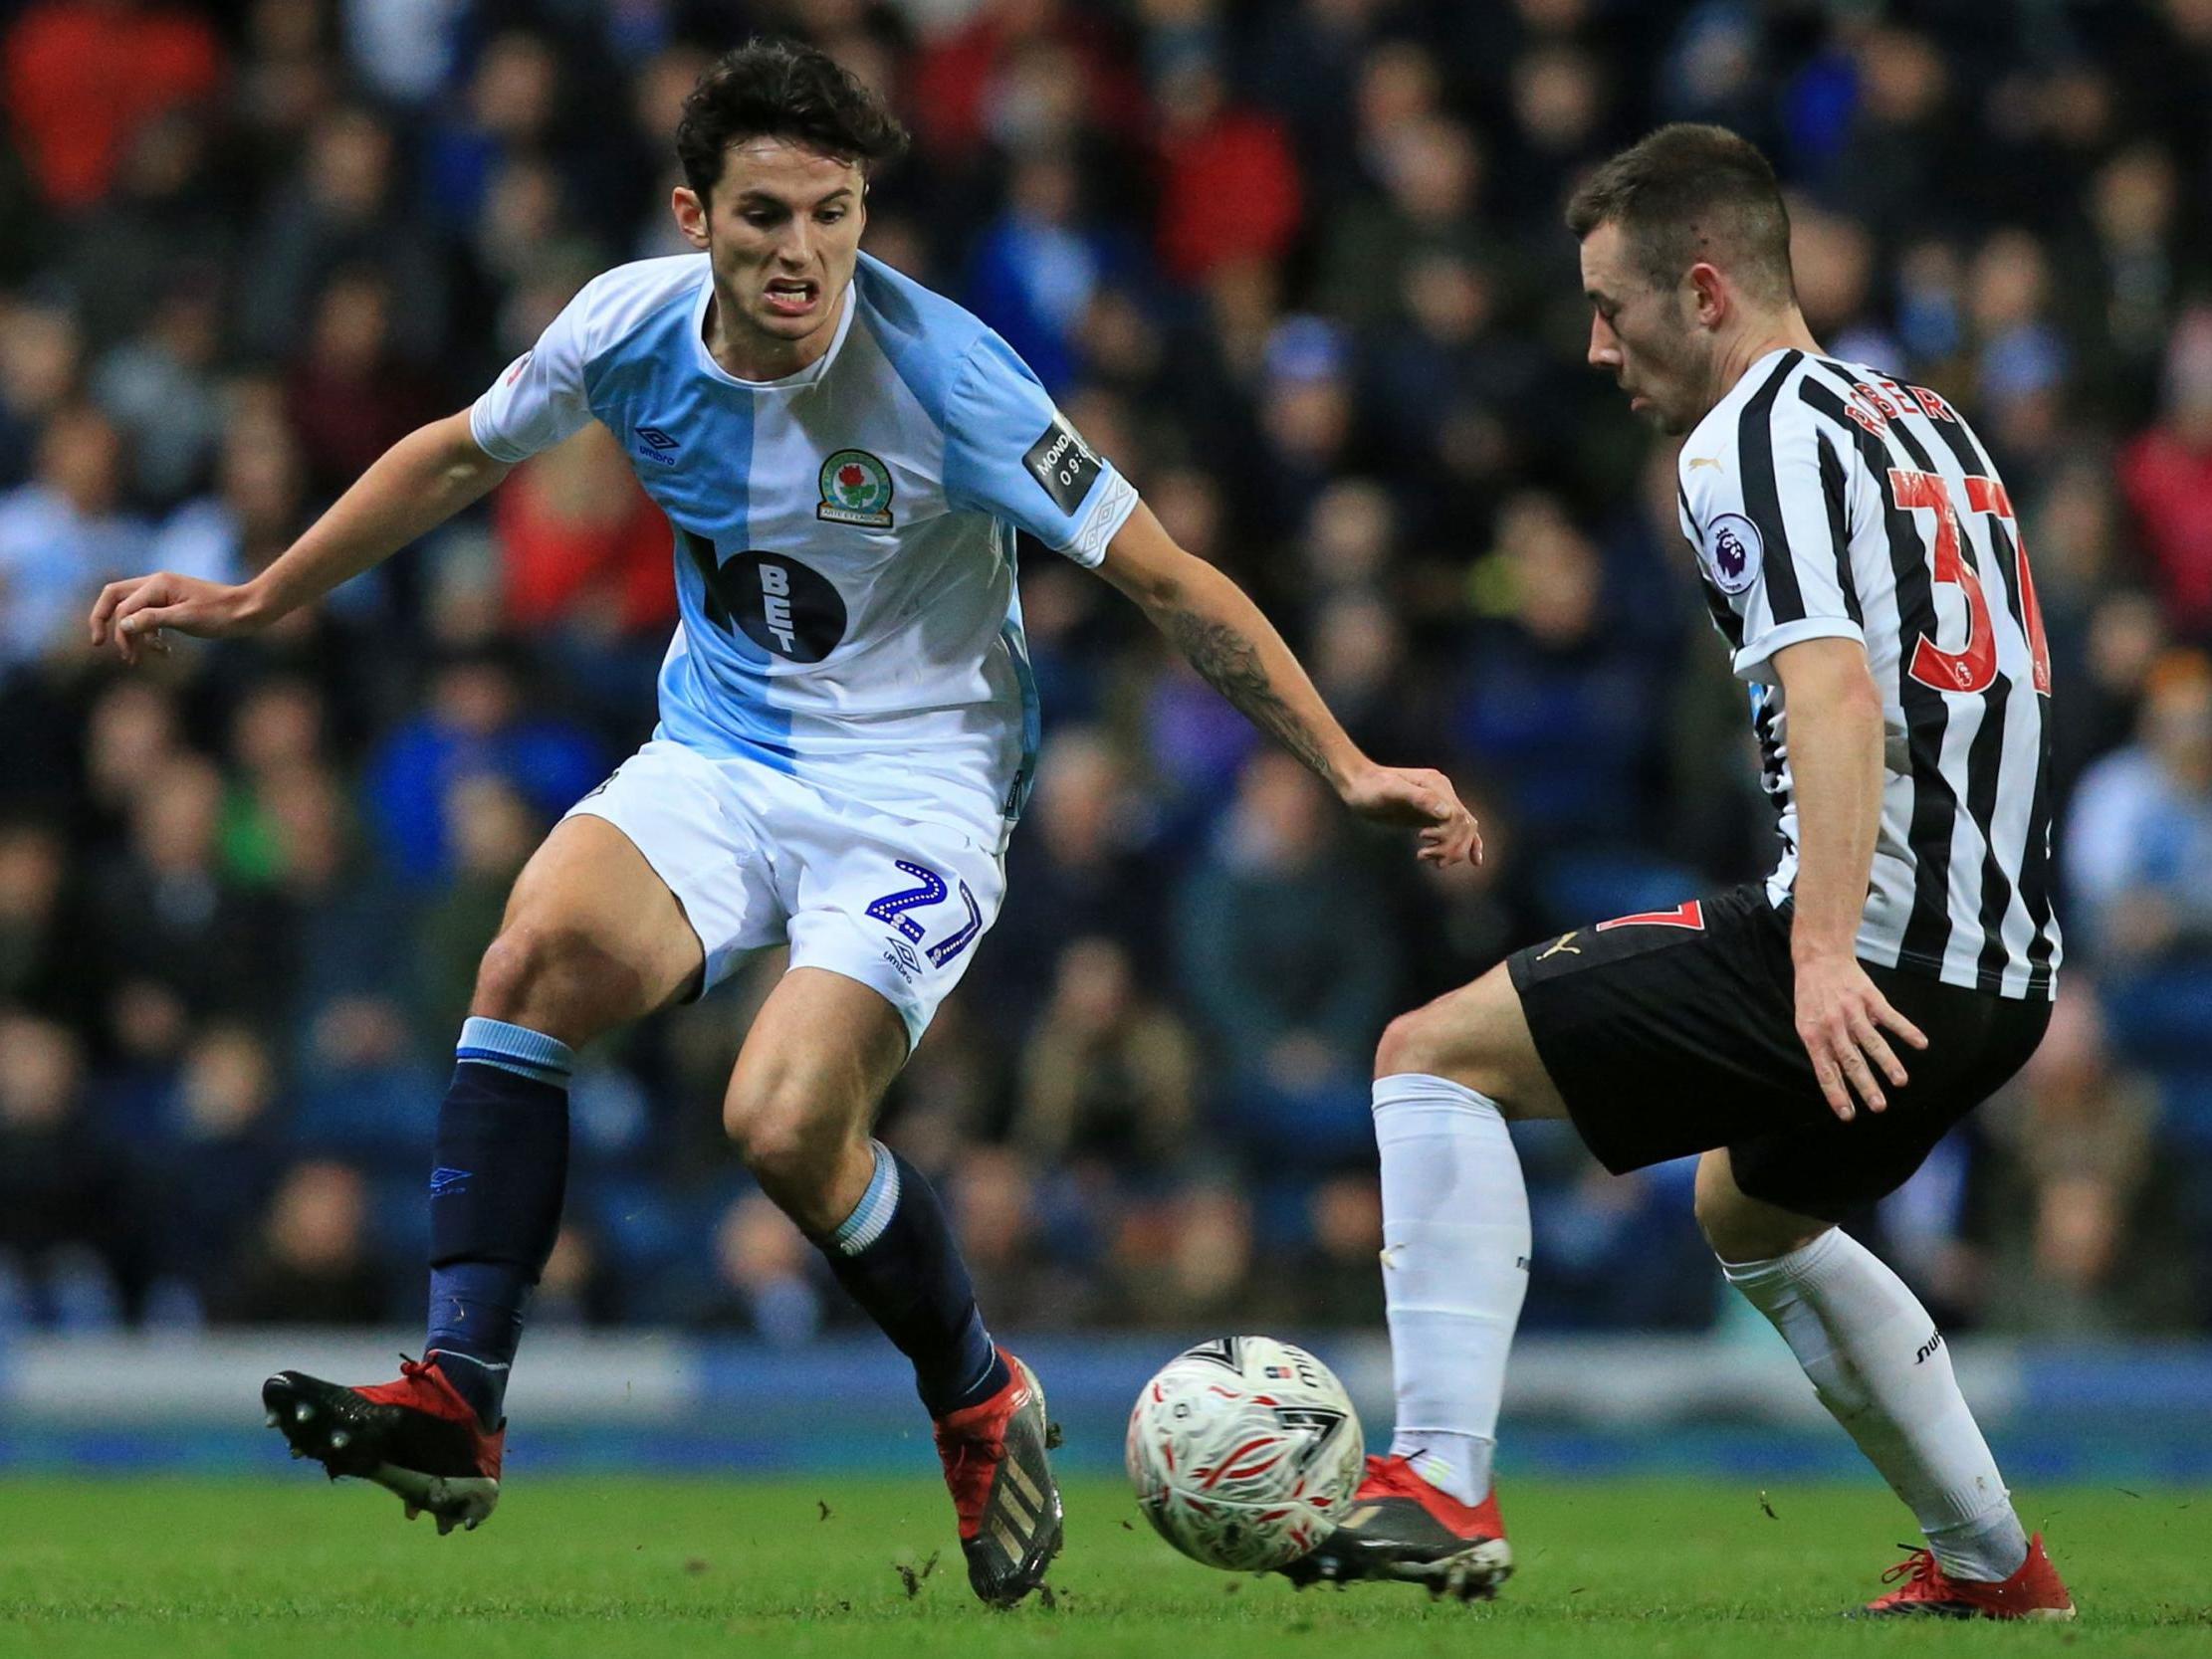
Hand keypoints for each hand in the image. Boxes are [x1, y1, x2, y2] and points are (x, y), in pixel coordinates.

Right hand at [89, 572, 265, 664]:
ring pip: (132, 611)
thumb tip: (121, 626)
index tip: (126, 655)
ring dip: (133, 634)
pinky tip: (163, 651)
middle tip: (100, 644)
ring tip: (140, 658)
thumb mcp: (186, 619)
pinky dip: (150, 634)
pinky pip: (149, 617)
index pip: (123, 607)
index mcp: (157, 584)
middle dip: (105, 620)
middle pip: (115, 598)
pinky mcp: (173, 604)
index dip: (119, 632)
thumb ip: (152, 620)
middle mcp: (156, 584)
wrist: (249, 610)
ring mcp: (164, 593)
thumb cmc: (221, 614)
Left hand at [1337, 763, 1482, 866]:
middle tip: (1426, 857)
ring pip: (1461, 831)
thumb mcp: (1391, 790)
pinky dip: (1459, 846)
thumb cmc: (1371, 786)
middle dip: (1451, 846)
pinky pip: (1453, 832)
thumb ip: (1420, 799)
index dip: (1448, 834)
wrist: (1357, 784)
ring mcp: (1437, 805)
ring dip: (1450, 850)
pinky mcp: (1429, 816)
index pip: (1458, 816)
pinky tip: (1461, 861)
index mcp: (1437, 785)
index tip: (1423, 838)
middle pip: (1464, 826)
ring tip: (1424, 857)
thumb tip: (1447, 814)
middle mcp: (1442, 794)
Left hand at [1793, 952, 1927, 1120]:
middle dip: (1865, 1085)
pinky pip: (1890, 1017)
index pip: (1825, 1071)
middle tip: (1879, 1107)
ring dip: (1887, 1063)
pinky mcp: (1870, 998)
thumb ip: (1823, 1050)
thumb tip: (1839, 1082)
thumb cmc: (1812, 997)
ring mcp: (1852, 1011)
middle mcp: (1832, 1025)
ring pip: (1872, 1041)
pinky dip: (1906, 1030)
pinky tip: (1921, 1043)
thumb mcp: (1806, 1023)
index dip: (1836, 1093)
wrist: (1820, 958)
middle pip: (1850, 1060)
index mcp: (1813, 1035)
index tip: (1848, 1115)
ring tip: (1901, 1082)